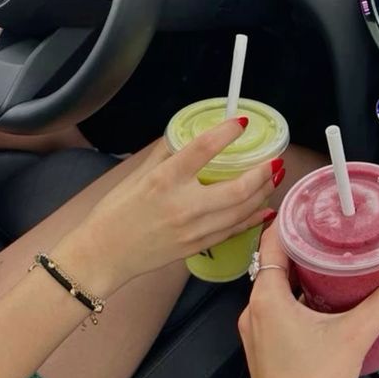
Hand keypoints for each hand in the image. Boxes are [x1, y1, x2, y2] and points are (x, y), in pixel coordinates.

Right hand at [53, 119, 281, 294]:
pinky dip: (253, 218)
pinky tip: (266, 207)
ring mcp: (193, 230)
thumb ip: (166, 153)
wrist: (102, 255)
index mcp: (165, 180)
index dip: (226, 133)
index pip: (203, 149)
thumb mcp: (137, 174)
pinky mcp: (197, 247)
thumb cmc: (116, 213)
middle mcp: (183, 205)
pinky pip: (233, 230)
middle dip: (263, 172)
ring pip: (241, 210)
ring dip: (263, 192)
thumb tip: (188, 132)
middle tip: (276, 159)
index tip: (242, 122)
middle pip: (237, 188)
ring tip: (274, 177)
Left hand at [238, 224, 378, 377]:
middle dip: (302, 246)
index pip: (271, 242)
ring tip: (328, 262)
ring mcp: (256, 330)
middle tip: (328, 231)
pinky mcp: (263, 346)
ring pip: (275, 286)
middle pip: (274, 262)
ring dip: (299, 273)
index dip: (288, 220)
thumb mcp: (354, 336)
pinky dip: (295, 296)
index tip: (306, 206)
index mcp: (266, 298)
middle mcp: (254, 310)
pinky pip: (276, 308)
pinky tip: (321, 302)